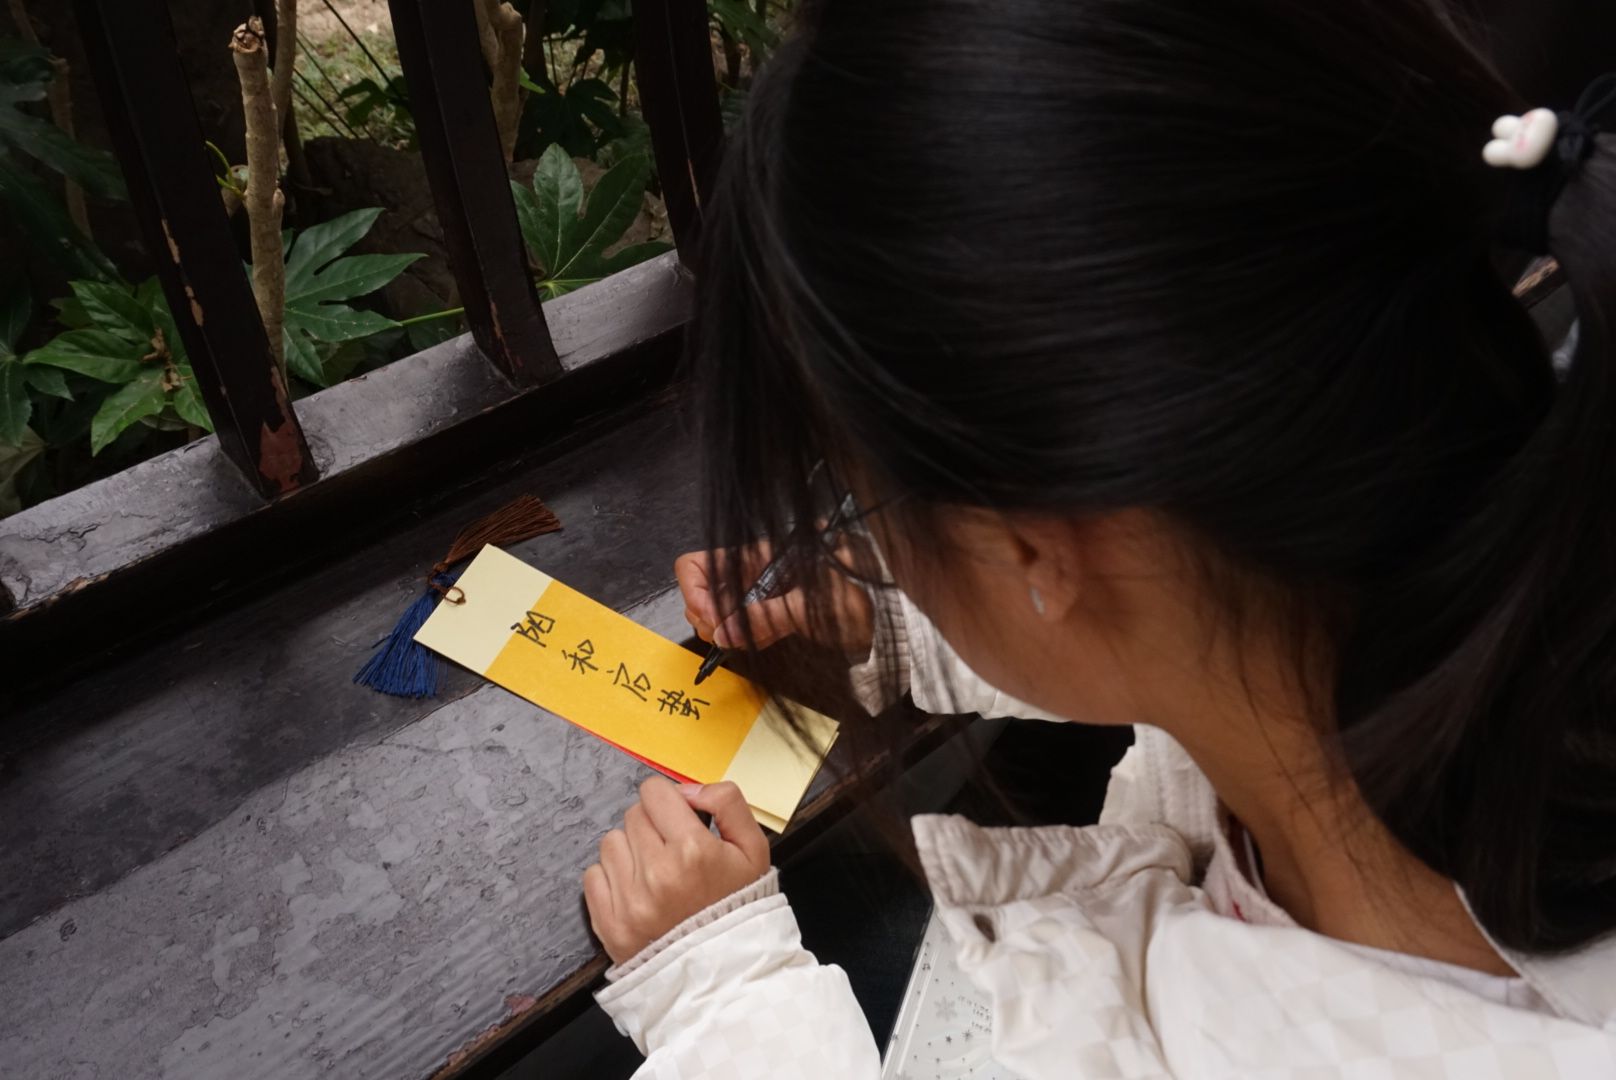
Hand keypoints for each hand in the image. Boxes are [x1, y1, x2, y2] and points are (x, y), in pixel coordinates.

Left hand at [583, 777, 770, 963]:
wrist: (726, 973)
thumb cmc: (739, 907)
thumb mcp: (754, 849)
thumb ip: (727, 803)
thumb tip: (687, 790)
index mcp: (693, 850)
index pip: (654, 792)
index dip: (667, 801)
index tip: (677, 819)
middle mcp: (657, 873)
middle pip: (632, 815)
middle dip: (651, 826)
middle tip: (672, 851)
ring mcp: (629, 901)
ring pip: (611, 843)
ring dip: (630, 851)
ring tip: (655, 874)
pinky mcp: (610, 924)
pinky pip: (593, 876)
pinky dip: (612, 879)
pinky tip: (638, 893)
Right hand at [675, 544, 875, 658]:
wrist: (891, 607)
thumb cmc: (860, 589)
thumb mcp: (812, 602)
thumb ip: (767, 616)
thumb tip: (722, 634)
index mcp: (757, 555)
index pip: (698, 564)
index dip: (694, 592)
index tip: (712, 620)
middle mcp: (752, 572)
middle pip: (702, 592)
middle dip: (708, 618)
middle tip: (728, 637)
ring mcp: (761, 593)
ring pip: (720, 613)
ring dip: (727, 632)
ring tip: (754, 639)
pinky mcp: (773, 613)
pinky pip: (744, 627)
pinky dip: (746, 638)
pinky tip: (763, 641)